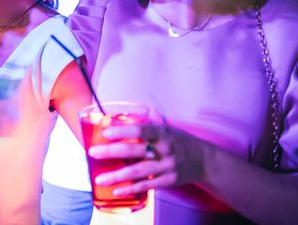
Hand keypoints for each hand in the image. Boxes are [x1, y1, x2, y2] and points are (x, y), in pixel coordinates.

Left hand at [88, 123, 209, 196]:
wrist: (204, 160)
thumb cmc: (181, 141)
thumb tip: (139, 107)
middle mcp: (163, 150)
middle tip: (93, 152)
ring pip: (137, 172)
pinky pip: (146, 186)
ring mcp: (166, 167)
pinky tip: (116, 190)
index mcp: (161, 134)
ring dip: (117, 176)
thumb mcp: (168, 127)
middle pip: (134, 151)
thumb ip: (152, 120)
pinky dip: (131, 189)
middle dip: (111, 152)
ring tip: (99, 179)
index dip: (122, 131)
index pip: (140, 130)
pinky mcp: (168, 181)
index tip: (105, 132)